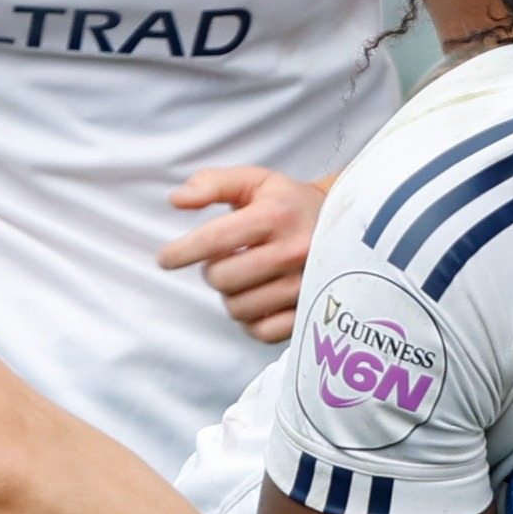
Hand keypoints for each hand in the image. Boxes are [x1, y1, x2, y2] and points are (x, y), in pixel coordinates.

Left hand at [159, 164, 325, 341]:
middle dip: (212, 271)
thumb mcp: (255, 181)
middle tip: (224, 261)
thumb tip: (177, 201)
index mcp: (277, 214)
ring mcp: (305, 285)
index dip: (182, 251)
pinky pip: (262, 332)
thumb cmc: (289, 204)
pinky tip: (256, 301)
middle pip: (222, 278)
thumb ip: (212, 183)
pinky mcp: (311, 312)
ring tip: (244, 279)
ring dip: (230, 296)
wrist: (346, 227)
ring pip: (238, 308)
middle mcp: (295, 250)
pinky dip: (250, 321)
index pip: (215, 239)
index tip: (166, 259)